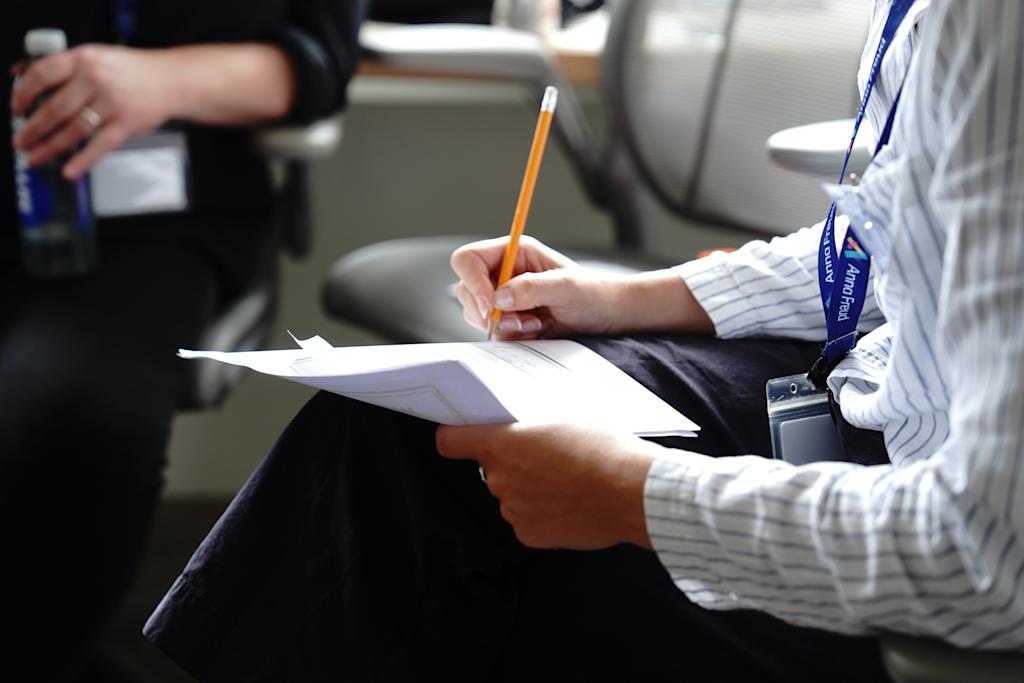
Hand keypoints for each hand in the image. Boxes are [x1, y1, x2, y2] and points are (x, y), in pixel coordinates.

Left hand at [10, 44, 176, 178]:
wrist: (173, 80)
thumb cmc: (134, 71)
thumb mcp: (98, 57)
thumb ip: (67, 68)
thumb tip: (28, 81)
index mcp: (85, 59)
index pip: (43, 74)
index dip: (24, 93)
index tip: (17, 108)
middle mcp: (97, 79)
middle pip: (55, 108)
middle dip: (32, 129)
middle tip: (21, 141)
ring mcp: (113, 103)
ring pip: (73, 130)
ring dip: (50, 147)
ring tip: (35, 157)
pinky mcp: (127, 124)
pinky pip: (100, 146)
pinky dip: (82, 161)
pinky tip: (69, 171)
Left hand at [436, 421, 660, 549]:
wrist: (632, 493)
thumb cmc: (603, 448)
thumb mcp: (566, 417)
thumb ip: (533, 425)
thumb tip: (527, 426)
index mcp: (501, 444)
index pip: (449, 441)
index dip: (456, 437)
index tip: (466, 436)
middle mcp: (499, 479)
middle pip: (491, 467)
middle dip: (513, 462)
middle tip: (548, 456)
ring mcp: (512, 510)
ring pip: (512, 494)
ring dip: (530, 488)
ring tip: (568, 482)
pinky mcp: (530, 535)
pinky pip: (528, 519)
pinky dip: (544, 513)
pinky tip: (571, 503)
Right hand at [450, 236, 716, 339]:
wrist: (609, 317)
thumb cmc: (593, 294)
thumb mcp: (566, 287)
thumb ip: (531, 288)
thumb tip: (498, 299)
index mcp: (513, 252)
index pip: (468, 259)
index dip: (472, 281)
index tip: (489, 305)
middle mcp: (503, 272)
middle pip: (465, 289)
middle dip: (488, 310)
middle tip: (521, 321)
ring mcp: (503, 298)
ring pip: (475, 314)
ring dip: (503, 325)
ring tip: (535, 324)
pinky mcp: (508, 320)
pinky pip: (491, 333)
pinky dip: (510, 337)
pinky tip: (536, 331)